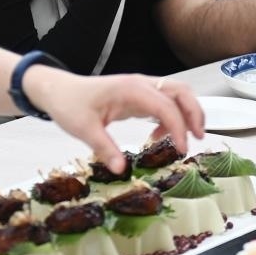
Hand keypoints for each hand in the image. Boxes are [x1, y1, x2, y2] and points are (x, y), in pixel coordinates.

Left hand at [24, 68, 204, 173]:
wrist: (58, 90)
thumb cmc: (69, 105)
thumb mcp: (83, 128)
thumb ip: (104, 147)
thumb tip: (121, 170)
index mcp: (131, 89)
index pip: (165, 105)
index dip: (178, 127)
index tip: (181, 150)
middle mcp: (141, 84)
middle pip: (181, 91)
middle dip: (194, 113)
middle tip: (197, 139)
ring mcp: (142, 88)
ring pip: (177, 93)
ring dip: (187, 113)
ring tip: (186, 140)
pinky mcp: (139, 95)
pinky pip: (165, 102)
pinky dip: (171, 118)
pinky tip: (159, 138)